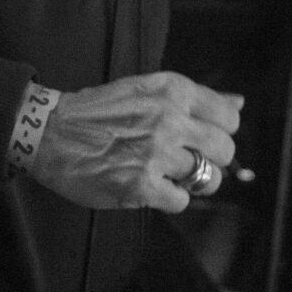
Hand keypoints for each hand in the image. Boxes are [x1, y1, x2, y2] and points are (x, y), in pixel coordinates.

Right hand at [30, 71, 240, 213]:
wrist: (51, 132)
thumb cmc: (99, 111)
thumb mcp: (147, 89)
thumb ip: (196, 98)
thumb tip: (239, 102)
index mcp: (173, 91)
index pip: (228, 116)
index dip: (219, 131)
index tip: (202, 138)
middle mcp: (169, 119)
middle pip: (225, 149)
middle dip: (212, 159)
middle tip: (188, 160)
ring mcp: (156, 154)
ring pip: (208, 178)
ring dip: (192, 182)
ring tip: (168, 174)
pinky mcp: (141, 186)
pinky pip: (181, 201)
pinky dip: (169, 199)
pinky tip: (150, 186)